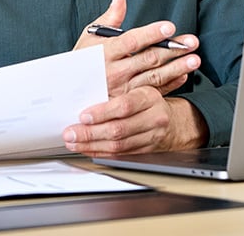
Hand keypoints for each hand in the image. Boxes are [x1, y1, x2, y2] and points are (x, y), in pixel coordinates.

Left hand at [62, 89, 207, 154]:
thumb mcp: (138, 88)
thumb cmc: (148, 101)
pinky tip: (87, 148)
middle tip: (71, 132)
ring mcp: (152, 137)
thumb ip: (117, 90)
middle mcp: (154, 117)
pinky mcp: (146, 151)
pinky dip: (100, 152)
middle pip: (119, 129)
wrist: (172, 121)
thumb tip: (84, 94)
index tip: (83, 115)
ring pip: (118, 145)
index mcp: (149, 96)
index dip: (102, 112)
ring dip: (91, 145)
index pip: (125, 105)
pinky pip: (120, 155)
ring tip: (74, 142)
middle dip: (90, 133)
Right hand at [65, 0, 207, 153]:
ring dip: (176, 68)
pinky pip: (152, 93)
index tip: (169, 27)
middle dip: (172, 49)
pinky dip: (170, 85)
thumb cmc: (80, 62)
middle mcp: (114, 71)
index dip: (151, 33)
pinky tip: (183, 76)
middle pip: (148, 59)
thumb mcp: (89, 38)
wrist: (68, 96)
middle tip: (192, 42)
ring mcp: (122, 90)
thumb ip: (109, 18)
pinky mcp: (128, 102)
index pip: (131, 41)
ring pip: (154, 77)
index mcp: (105, 52)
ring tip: (194, 59)